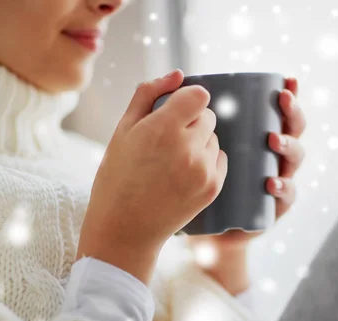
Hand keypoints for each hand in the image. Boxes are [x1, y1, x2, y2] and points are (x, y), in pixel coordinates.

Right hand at [77, 69, 227, 284]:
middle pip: (209, 115)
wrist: (124, 229)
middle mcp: (188, 148)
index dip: (187, 99)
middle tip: (167, 141)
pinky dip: (206, 161)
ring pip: (214, 138)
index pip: (200, 94)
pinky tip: (184, 174)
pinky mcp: (213, 187)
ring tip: (172, 162)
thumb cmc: (117, 177)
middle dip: (192, 121)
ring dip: (199, 142)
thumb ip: (148, 94)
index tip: (175, 111)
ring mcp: (203, 170)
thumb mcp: (122, 131)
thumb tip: (177, 74)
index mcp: (162, 128)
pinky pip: (220, 159)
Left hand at [187, 77, 306, 251]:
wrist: (194, 226)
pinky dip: (283, 188)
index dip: (289, 94)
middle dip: (292, 113)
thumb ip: (178, 109)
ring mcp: (276, 178)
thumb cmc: (185, 177)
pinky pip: (287, 196)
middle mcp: (272, 155)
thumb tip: (178, 76)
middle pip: (294, 129)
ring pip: (295, 158)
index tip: (286, 81)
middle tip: (282, 101)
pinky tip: (271, 182)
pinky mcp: (273, 207)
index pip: (278, 111)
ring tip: (273, 140)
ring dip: (288, 146)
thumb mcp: (181, 141)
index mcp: (257, 136)